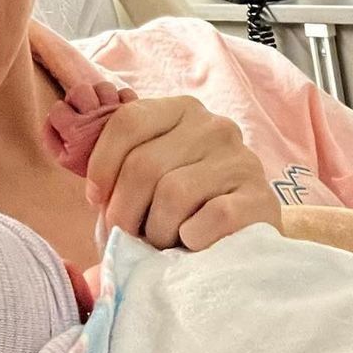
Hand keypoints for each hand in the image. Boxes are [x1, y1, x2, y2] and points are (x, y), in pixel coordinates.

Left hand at [85, 95, 279, 249]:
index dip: (102, 164)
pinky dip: (191, 238)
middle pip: (144, 164)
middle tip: (126, 236)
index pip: (127, 122)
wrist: (245, 241)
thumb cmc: (183, 207)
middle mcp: (213, 126)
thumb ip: (120, 166)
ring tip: (161, 242)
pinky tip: (192, 243)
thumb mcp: (151, 173)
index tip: (96, 199)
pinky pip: (212, 218)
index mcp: (180, 109)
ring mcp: (241, 160)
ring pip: (174, 194)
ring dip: (157, 230)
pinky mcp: (261, 199)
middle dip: (124, 210)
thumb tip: (90, 187)